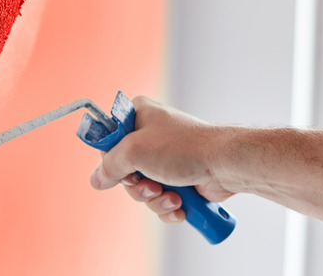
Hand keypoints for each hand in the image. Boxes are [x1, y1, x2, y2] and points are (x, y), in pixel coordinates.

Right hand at [89, 96, 234, 222]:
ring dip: (155, 199)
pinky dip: (169, 207)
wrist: (225, 164)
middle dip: (137, 186)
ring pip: (143, 188)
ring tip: (172, 197)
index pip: (108, 138)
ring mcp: (165, 158)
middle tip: (151, 186)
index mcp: (138, 115)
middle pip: (124, 170)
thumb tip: (96, 180)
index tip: (120, 169)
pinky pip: (162, 199)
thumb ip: (109, 166)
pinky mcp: (179, 178)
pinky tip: (180, 205)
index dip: (110, 159)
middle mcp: (150, 135)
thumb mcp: (133, 151)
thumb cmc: (182, 148)